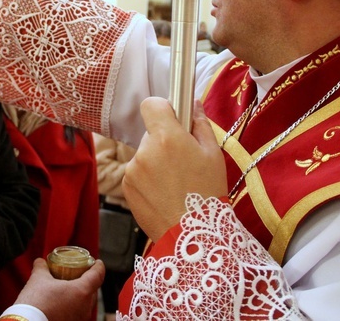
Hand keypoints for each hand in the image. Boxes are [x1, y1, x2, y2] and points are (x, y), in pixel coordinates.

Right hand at [14, 258, 104, 320]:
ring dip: (81, 296)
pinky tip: (64, 304)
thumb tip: (40, 262)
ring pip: (87, 304)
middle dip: (89, 282)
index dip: (99, 267)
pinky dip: (75, 307)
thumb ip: (41, 267)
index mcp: (82, 291)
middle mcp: (85, 307)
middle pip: (94, 290)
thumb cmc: (36, 302)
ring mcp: (80, 319)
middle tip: (81, 275)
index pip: (98, 275)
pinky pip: (79, 314)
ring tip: (71, 290)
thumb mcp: (38, 279)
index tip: (97, 262)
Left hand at [123, 98, 226, 240]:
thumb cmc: (207, 193)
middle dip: (164, 140)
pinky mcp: (126, 187)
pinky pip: (137, 172)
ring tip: (175, 182)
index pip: (151, 104)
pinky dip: (148, 178)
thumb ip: (200, 124)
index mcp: (166, 137)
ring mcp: (132, 170)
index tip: (173, 119)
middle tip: (183, 160)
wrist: (192, 236)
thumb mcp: (213, 154)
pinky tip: (165, 193)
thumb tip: (194, 104)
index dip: (163, 108)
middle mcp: (145, 151)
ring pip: (144, 154)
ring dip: (156, 161)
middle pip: (151, 133)